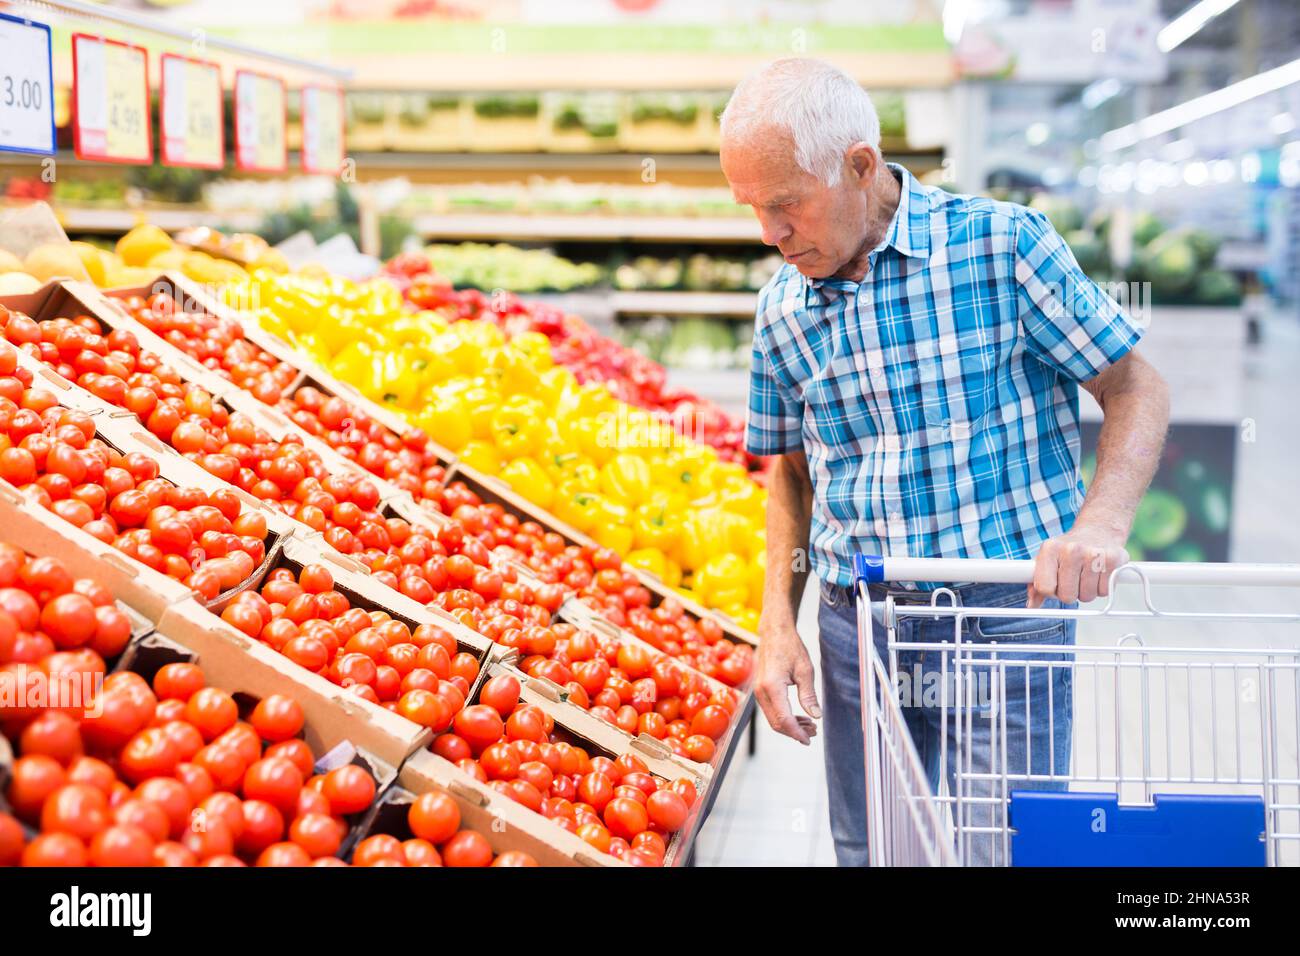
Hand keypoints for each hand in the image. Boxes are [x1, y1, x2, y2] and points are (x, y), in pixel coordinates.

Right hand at [754, 617, 819, 744]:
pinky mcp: (760, 690)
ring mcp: (758, 691)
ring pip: (773, 719)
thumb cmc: (789, 646)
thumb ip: (809, 695)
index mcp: (772, 687)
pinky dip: (784, 717)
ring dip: (790, 726)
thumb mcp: (805, 670)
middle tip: (814, 732)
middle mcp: (761, 691)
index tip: (809, 739)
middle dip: (795, 732)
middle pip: (776, 724)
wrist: (774, 632)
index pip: (784, 719)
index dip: (797, 733)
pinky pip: (771, 710)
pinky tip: (799, 716)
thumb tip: (815, 716)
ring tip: (810, 725)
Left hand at [1029, 526, 1129, 606]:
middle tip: (1073, 580)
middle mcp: (1071, 550)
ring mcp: (1093, 554)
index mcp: (1050, 549)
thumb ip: (1036, 583)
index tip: (1056, 585)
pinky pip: (1104, 592)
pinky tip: (1098, 573)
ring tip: (1086, 575)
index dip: (1051, 592)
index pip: (1045, 588)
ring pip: (1087, 596)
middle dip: (1070, 593)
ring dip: (1086, 591)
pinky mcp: (1113, 559)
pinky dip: (1101, 587)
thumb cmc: (1069, 549)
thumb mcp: (1048, 559)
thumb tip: (1031, 605)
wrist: (1098, 529)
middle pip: (1067, 596)